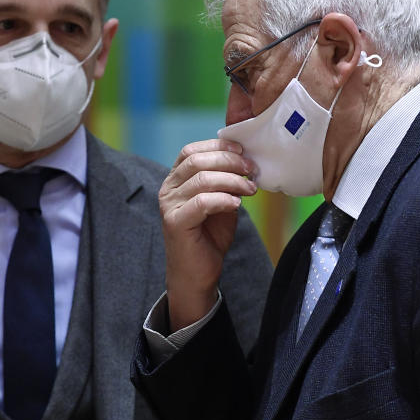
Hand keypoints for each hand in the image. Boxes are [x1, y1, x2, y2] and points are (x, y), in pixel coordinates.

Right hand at [159, 138, 257, 330]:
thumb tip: (247, 163)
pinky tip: (237, 204)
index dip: (218, 146)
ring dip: (232, 180)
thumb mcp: (221, 202)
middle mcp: (168, 189)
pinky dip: (223, 199)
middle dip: (229, 161)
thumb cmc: (209, 236)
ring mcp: (168, 205)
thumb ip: (227, 182)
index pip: (192, 151)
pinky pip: (202, 202)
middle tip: (252, 170)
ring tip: (250, 189)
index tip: (243, 151)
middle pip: (197, 161)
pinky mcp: (175, 222)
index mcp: (176, 179)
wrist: (197, 274)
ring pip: (202, 180)